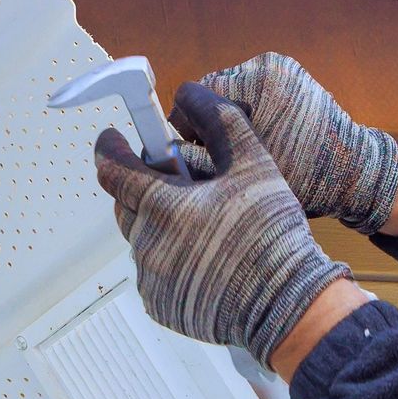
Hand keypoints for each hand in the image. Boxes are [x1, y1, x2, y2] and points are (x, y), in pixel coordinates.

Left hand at [94, 86, 352, 368]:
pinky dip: (170, 258)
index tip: (113, 136)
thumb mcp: (255, 164)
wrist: (287, 305)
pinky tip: (205, 258)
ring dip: (160, 223)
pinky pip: (153, 271)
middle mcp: (147, 244)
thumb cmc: (272, 233)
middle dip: (143, 186)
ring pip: (141, 237)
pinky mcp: (159, 304)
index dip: (110, 147)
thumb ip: (218, 121)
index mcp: (163, 206)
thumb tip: (188, 92)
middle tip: (181, 183)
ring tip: (205, 225)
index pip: (113, 169)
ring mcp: (150, 279)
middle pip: (125, 203)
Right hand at [178, 53, 397, 233]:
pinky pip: (252, 90)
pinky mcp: (289, 73)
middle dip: (211, 122)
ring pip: (229, 93)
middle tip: (228, 152)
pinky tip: (267, 133)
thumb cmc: (303, 178)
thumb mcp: (244, 173)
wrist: (354, 170)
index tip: (199, 149)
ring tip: (253, 144)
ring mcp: (279, 67)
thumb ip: (199, 160)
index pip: (190, 97)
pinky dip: (252, 110)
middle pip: (210, 93)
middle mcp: (265, 67)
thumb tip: (163, 154)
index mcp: (253, 86)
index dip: (188, 127)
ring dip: (231, 117)